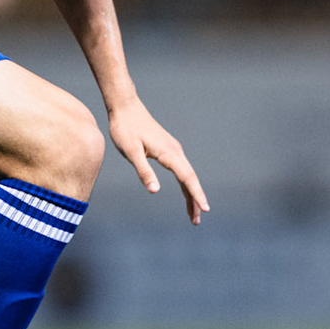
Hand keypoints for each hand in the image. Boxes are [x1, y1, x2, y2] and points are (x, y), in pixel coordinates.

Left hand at [107, 98, 208, 223]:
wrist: (125, 107)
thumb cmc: (125, 129)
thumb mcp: (131, 152)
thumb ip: (143, 171)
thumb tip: (155, 191)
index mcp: (168, 153)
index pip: (187, 178)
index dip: (196, 195)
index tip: (204, 209)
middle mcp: (175, 151)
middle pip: (190, 179)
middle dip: (195, 200)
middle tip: (196, 221)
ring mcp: (173, 150)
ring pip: (187, 175)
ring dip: (191, 194)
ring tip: (193, 214)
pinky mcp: (168, 149)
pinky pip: (181, 170)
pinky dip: (185, 184)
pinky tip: (185, 193)